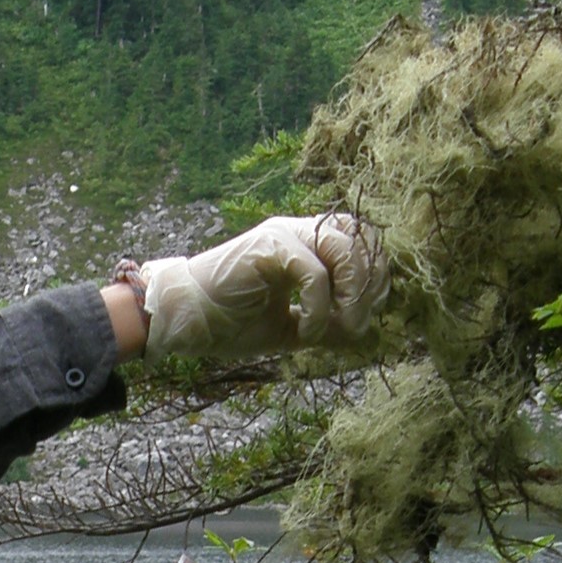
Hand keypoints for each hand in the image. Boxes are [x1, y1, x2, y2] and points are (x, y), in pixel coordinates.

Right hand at [139, 214, 386, 361]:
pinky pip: (314, 271)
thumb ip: (328, 324)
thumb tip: (363, 330)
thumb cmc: (231, 323)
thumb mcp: (292, 328)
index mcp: (305, 246)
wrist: (186, 321)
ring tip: (340, 326)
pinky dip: (319, 307)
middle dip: (370, 283)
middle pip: (361, 237)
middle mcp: (298, 232)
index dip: (375, 277)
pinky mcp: (269, 246)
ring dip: (351, 293)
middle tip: (355, 323)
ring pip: (344, 247)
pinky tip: (305, 331)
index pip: (360, 243)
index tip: (364, 317)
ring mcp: (283, 235)